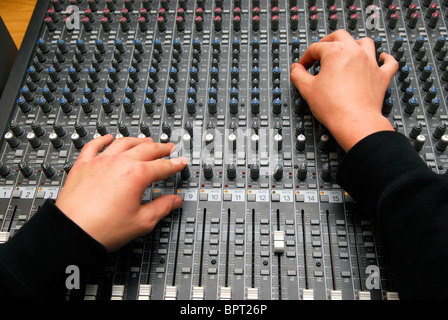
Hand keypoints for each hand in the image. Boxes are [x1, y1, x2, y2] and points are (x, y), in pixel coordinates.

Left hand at [55, 135, 186, 250]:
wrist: (72, 232)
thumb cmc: (103, 228)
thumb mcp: (141, 222)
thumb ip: (161, 208)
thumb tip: (173, 201)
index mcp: (136, 175)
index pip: (163, 166)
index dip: (175, 164)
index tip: (181, 162)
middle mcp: (119, 163)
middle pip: (146, 149)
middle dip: (161, 148)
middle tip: (169, 148)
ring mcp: (100, 161)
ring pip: (123, 143)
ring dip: (138, 140)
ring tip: (146, 140)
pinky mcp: (83, 165)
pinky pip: (94, 145)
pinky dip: (104, 139)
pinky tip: (109, 137)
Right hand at [290, 29, 397, 150]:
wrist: (355, 121)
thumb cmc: (334, 106)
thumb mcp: (307, 89)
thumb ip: (298, 75)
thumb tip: (296, 69)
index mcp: (336, 52)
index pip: (316, 48)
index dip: (306, 57)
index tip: (303, 67)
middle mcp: (355, 53)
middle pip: (340, 36)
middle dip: (327, 42)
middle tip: (320, 52)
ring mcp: (370, 63)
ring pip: (365, 43)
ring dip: (354, 44)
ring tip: (347, 51)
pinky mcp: (381, 76)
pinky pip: (389, 62)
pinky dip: (385, 59)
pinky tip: (381, 58)